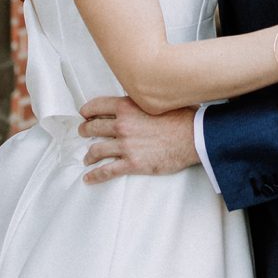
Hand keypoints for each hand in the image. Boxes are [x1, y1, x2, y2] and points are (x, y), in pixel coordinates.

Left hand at [80, 95, 199, 181]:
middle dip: (85, 131)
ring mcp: (126, 145)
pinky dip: (95, 175)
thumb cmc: (182, 118)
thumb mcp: (158, 101)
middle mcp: (123, 125)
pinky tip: (89, 177)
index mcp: (127, 107)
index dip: (87, 111)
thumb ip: (143, 101)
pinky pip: (107, 171)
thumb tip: (140, 100)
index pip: (97, 106)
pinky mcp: (132, 163)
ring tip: (88, 158)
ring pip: (96, 150)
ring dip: (89, 155)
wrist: (194, 137)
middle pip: (93, 128)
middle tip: (83, 133)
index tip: (84, 114)